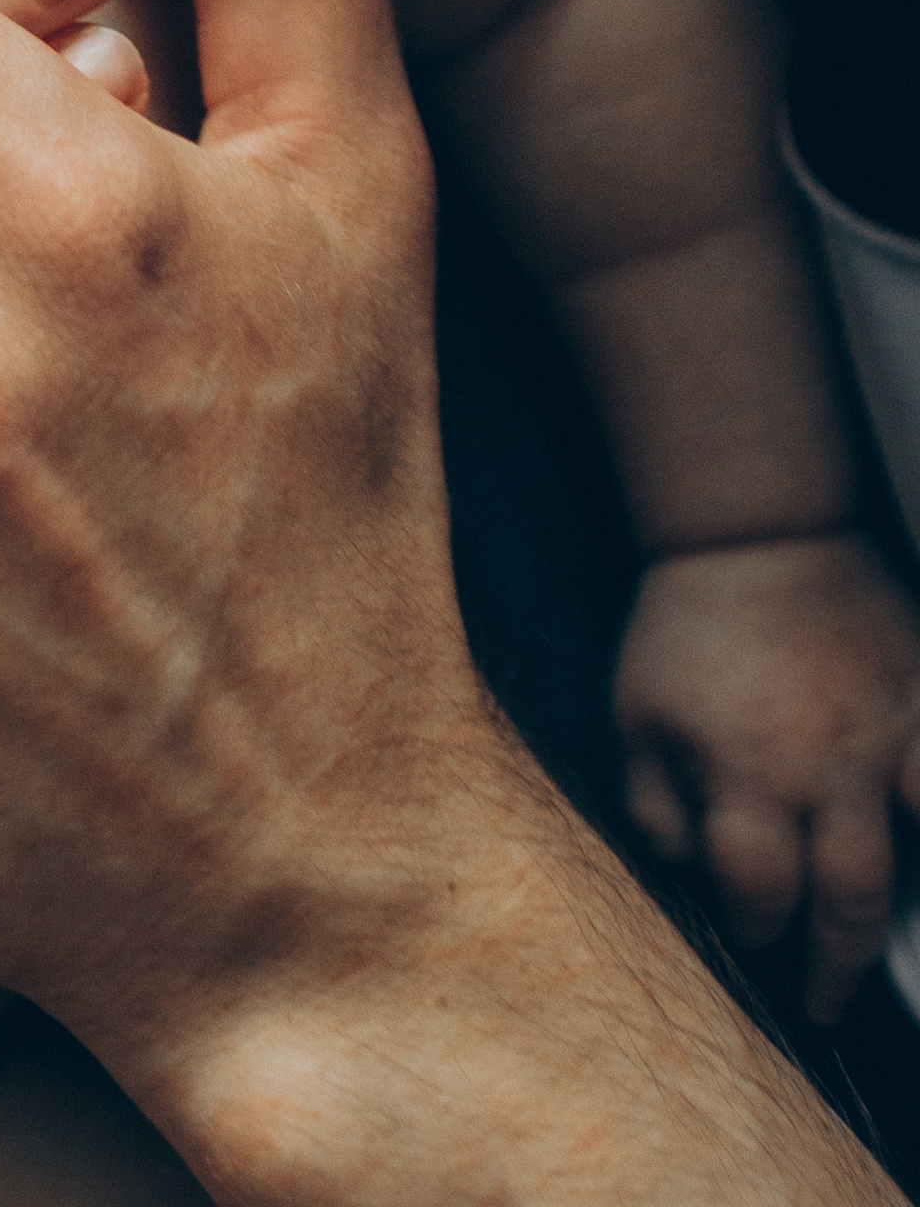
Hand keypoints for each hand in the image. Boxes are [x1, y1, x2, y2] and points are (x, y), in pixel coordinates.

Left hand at [618, 527, 919, 1021]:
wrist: (755, 533)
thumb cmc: (687, 626)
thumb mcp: (639, 712)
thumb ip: (655, 800)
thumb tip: (685, 865)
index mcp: (745, 773)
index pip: (758, 888)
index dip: (756, 926)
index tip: (756, 934)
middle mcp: (822, 769)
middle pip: (844, 899)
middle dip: (835, 965)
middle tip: (823, 999)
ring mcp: (884, 736)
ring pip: (914, 851)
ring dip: (902, 916)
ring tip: (891, 959)